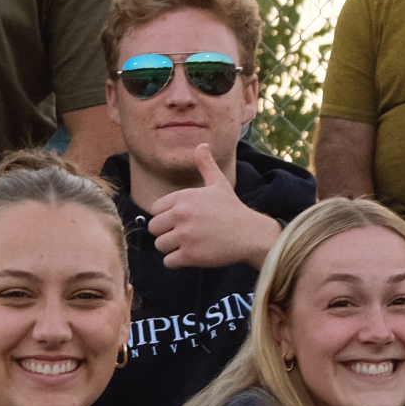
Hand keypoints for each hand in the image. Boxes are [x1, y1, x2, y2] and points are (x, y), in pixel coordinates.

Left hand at [149, 145, 278, 268]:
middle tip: (185, 234)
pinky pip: (169, 261)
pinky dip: (177, 261)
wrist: (250, 234)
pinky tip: (191, 255)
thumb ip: (205, 164)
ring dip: (171, 248)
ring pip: (160, 245)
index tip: (183, 220)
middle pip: (154, 228)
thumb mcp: (218, 183)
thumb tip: (201, 144)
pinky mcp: (190, 255)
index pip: (155, 210)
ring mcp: (185, 236)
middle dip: (166, 233)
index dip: (167, 216)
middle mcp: (181, 215)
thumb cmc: (232, 209)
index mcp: (183, 197)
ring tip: (189, 245)